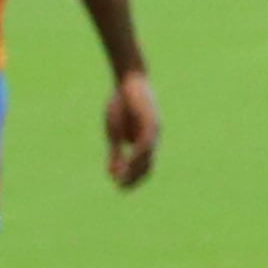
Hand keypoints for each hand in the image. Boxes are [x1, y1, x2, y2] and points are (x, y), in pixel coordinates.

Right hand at [100, 67, 161, 189]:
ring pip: (147, 156)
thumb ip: (116, 152)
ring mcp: (153, 129)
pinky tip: (129, 162)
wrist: (128, 79)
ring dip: (135, 170)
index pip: (144, 167)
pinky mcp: (150, 120)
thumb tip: (114, 173)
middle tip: (122, 188)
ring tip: (123, 179)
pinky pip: (146, 142)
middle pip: (148, 166)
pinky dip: (137, 154)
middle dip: (135, 179)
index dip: (133, 180)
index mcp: (145, 141)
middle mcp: (153, 138)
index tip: (120, 188)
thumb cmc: (121, 104)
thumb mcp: (115, 132)